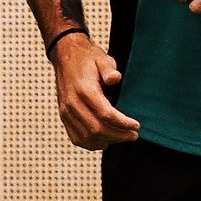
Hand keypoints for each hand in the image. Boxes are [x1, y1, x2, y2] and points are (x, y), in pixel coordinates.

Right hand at [50, 33, 140, 149]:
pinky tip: (105, 141)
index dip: (122, 123)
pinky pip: (75, 137)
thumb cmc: (88, 58)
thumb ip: (109, 68)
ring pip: (86, 136)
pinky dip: (91, 143)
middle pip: (96, 129)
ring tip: (123, 138)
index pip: (105, 114)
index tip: (136, 126)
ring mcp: (66, 112)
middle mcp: (73, 104)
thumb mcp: (102, 58)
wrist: (66, 57)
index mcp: (84, 90)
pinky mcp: (63, 116)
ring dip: (106, 141)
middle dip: (118, 135)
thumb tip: (115, 78)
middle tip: (134, 135)